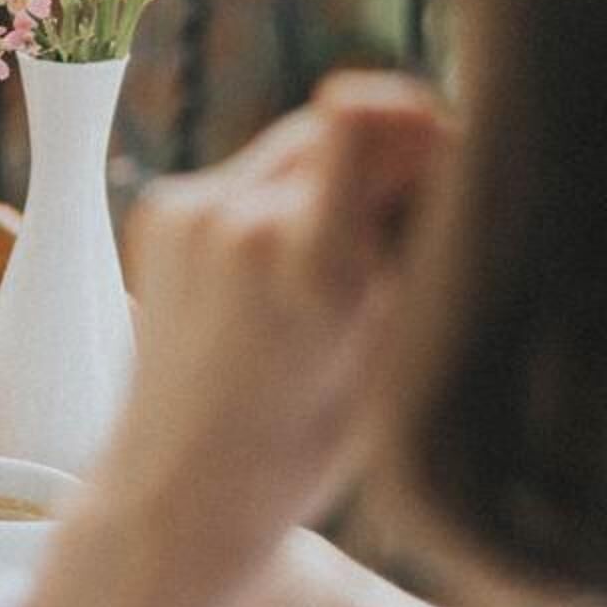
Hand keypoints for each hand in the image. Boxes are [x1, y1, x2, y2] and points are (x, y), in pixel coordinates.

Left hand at [22, 72, 452, 606]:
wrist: (180, 491)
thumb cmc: (307, 442)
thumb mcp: (394, 354)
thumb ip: (421, 244)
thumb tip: (446, 149)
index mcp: (310, 265)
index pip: (358, 115)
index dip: (415, 120)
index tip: (443, 157)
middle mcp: (240, 223)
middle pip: (343, 121)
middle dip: (389, 154)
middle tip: (403, 228)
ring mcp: (190, 211)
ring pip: (297, 143)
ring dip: (333, 176)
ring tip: (335, 267)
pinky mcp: (160, 209)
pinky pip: (246, 173)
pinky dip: (278, 201)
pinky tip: (278, 275)